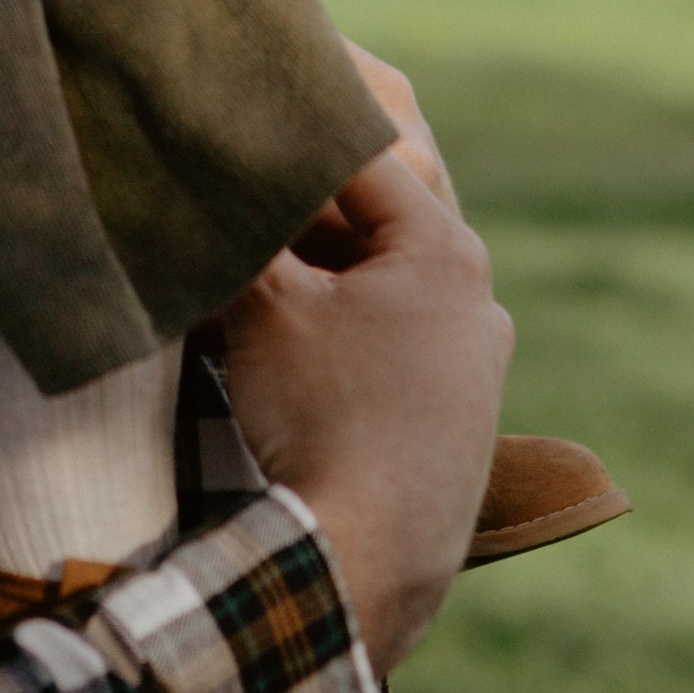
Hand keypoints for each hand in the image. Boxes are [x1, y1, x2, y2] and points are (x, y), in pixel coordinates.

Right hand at [220, 66, 510, 672]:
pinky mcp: (461, 423)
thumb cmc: (322, 415)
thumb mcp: (266, 305)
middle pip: (372, 228)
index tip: (237, 134)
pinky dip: (344, 338)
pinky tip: (294, 361)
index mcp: (445, 249)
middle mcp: (478, 300)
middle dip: (300, 222)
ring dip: (320, 284)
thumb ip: (246, 227)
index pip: (358, 160)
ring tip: (254, 290)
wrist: (366, 558)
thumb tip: (214, 178)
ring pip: (382, 291)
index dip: (289, 145)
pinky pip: (395, 350)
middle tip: (234, 213)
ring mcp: (476, 366)